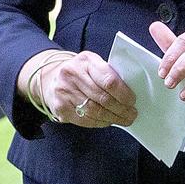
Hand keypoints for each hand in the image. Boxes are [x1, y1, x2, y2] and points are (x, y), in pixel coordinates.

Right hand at [20, 50, 136, 127]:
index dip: (123, 93)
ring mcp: (64, 92)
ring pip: (94, 111)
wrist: (51, 78)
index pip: (108, 80)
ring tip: (124, 119)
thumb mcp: (93, 64)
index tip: (132, 101)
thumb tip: (129, 93)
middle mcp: (72, 75)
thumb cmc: (80, 72)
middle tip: (132, 114)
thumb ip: (108, 74)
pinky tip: (108, 121)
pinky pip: (85, 120)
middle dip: (121, 109)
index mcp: (86, 61)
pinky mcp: (60, 108)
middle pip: (102, 98)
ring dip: (112, 118)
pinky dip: (100, 122)